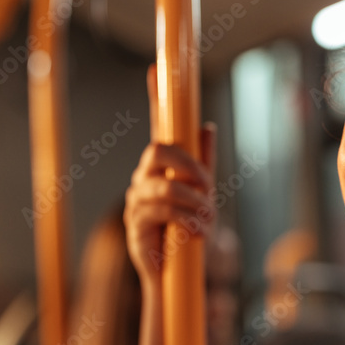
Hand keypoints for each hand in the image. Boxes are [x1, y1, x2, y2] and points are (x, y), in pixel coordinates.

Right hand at [124, 64, 215, 283]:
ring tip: (207, 220)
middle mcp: (143, 179)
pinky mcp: (135, 226)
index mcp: (160, 168)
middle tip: (209, 186)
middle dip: (189, 165)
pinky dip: (186, 220)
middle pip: (158, 151)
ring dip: (194, 202)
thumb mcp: (202, 195)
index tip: (156, 68)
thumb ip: (203, 162)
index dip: (155, 96)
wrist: (173, 276)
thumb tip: (206, 125)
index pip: (156, 126)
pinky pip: (161, 212)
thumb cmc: (186, 232)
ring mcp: (136, 201)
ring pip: (164, 187)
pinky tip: (196, 231)